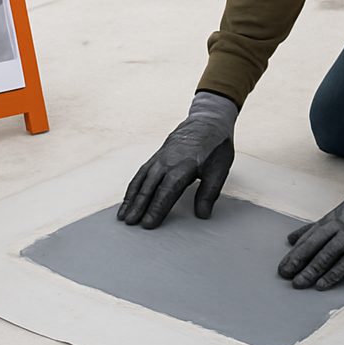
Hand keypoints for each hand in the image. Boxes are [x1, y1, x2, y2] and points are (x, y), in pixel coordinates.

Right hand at [118, 92, 236, 228]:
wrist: (208, 121)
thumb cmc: (215, 147)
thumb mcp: (220, 169)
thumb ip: (209, 192)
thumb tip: (203, 214)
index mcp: (185, 165)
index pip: (168, 190)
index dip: (157, 207)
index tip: (149, 223)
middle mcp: (168, 161)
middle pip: (150, 186)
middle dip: (139, 206)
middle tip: (131, 223)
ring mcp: (160, 158)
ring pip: (142, 179)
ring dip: (132, 198)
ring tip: (123, 216)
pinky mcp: (156, 156)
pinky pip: (141, 173)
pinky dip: (133, 187)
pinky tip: (128, 199)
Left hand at [277, 163, 343, 289]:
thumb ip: (321, 223)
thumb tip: (295, 236)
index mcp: (334, 217)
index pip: (310, 236)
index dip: (296, 251)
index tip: (284, 263)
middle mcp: (340, 226)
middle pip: (314, 245)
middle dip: (297, 260)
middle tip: (283, 274)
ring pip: (327, 254)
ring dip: (312, 269)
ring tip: (299, 283)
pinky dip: (335, 273)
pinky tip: (323, 283)